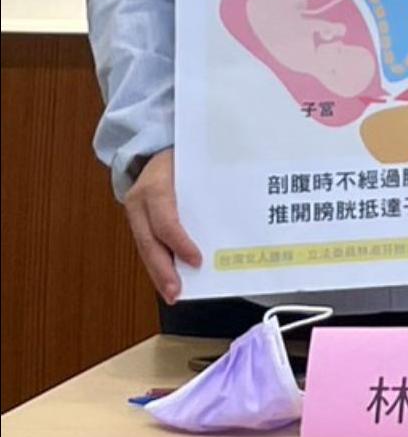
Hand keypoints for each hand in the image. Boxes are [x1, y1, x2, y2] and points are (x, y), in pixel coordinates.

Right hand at [123, 149, 201, 301]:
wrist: (157, 143)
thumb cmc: (186, 156)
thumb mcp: (197, 163)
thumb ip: (211, 185)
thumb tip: (242, 212)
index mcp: (156, 184)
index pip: (166, 221)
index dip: (180, 243)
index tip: (197, 260)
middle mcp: (139, 199)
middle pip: (150, 241)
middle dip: (163, 270)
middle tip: (176, 292)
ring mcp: (135, 210)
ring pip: (145, 247)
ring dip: (158, 273)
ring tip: (173, 293)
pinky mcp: (137, 219)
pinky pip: (147, 244)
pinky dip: (158, 263)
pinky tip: (169, 279)